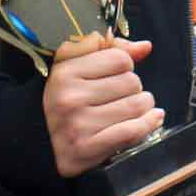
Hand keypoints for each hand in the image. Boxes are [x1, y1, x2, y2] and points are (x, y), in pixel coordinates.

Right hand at [42, 33, 161, 178]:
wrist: (43, 146)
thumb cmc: (65, 102)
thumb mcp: (75, 67)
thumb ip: (109, 50)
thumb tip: (145, 47)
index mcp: (64, 73)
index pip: (120, 58)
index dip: (123, 65)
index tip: (114, 75)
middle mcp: (69, 98)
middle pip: (132, 82)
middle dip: (133, 88)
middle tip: (119, 98)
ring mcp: (78, 125)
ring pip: (138, 105)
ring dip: (143, 107)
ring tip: (131, 110)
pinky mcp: (88, 148)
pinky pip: (133, 130)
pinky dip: (148, 124)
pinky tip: (152, 118)